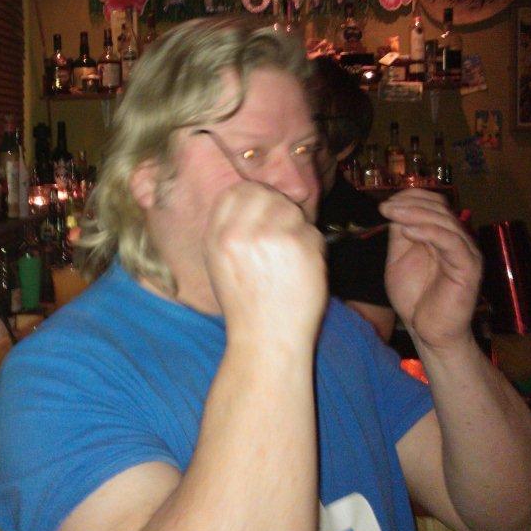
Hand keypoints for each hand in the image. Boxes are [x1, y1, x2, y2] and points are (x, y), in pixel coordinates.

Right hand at [204, 181, 326, 344]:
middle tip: (281, 239)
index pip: (238, 191)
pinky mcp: (301, 245)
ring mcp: (272, 236)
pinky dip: (312, 248)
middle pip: (268, 195)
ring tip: (290, 258)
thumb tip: (255, 197)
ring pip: (292, 210)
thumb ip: (230, 228)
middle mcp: (241, 232)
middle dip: (278, 211)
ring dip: (297, 229)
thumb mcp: (218, 262)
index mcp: (218, 235)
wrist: (265, 339)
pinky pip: (313, 231)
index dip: (255, 199)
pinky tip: (302, 271)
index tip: (263, 216)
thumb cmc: (244, 304)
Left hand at [379, 190, 481, 350]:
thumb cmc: (415, 297)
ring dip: (415, 214)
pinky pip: (451, 242)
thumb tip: (395, 209)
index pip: (434, 204)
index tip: (386, 204)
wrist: (427, 331)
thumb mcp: (399, 258)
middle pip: (439, 209)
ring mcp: (466, 252)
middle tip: (385, 207)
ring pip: (445, 222)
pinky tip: (408, 232)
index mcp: (443, 235)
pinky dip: (429, 232)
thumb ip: (400, 235)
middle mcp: (458, 239)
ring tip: (391, 214)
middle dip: (410, 204)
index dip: (411, 198)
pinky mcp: (468, 268)